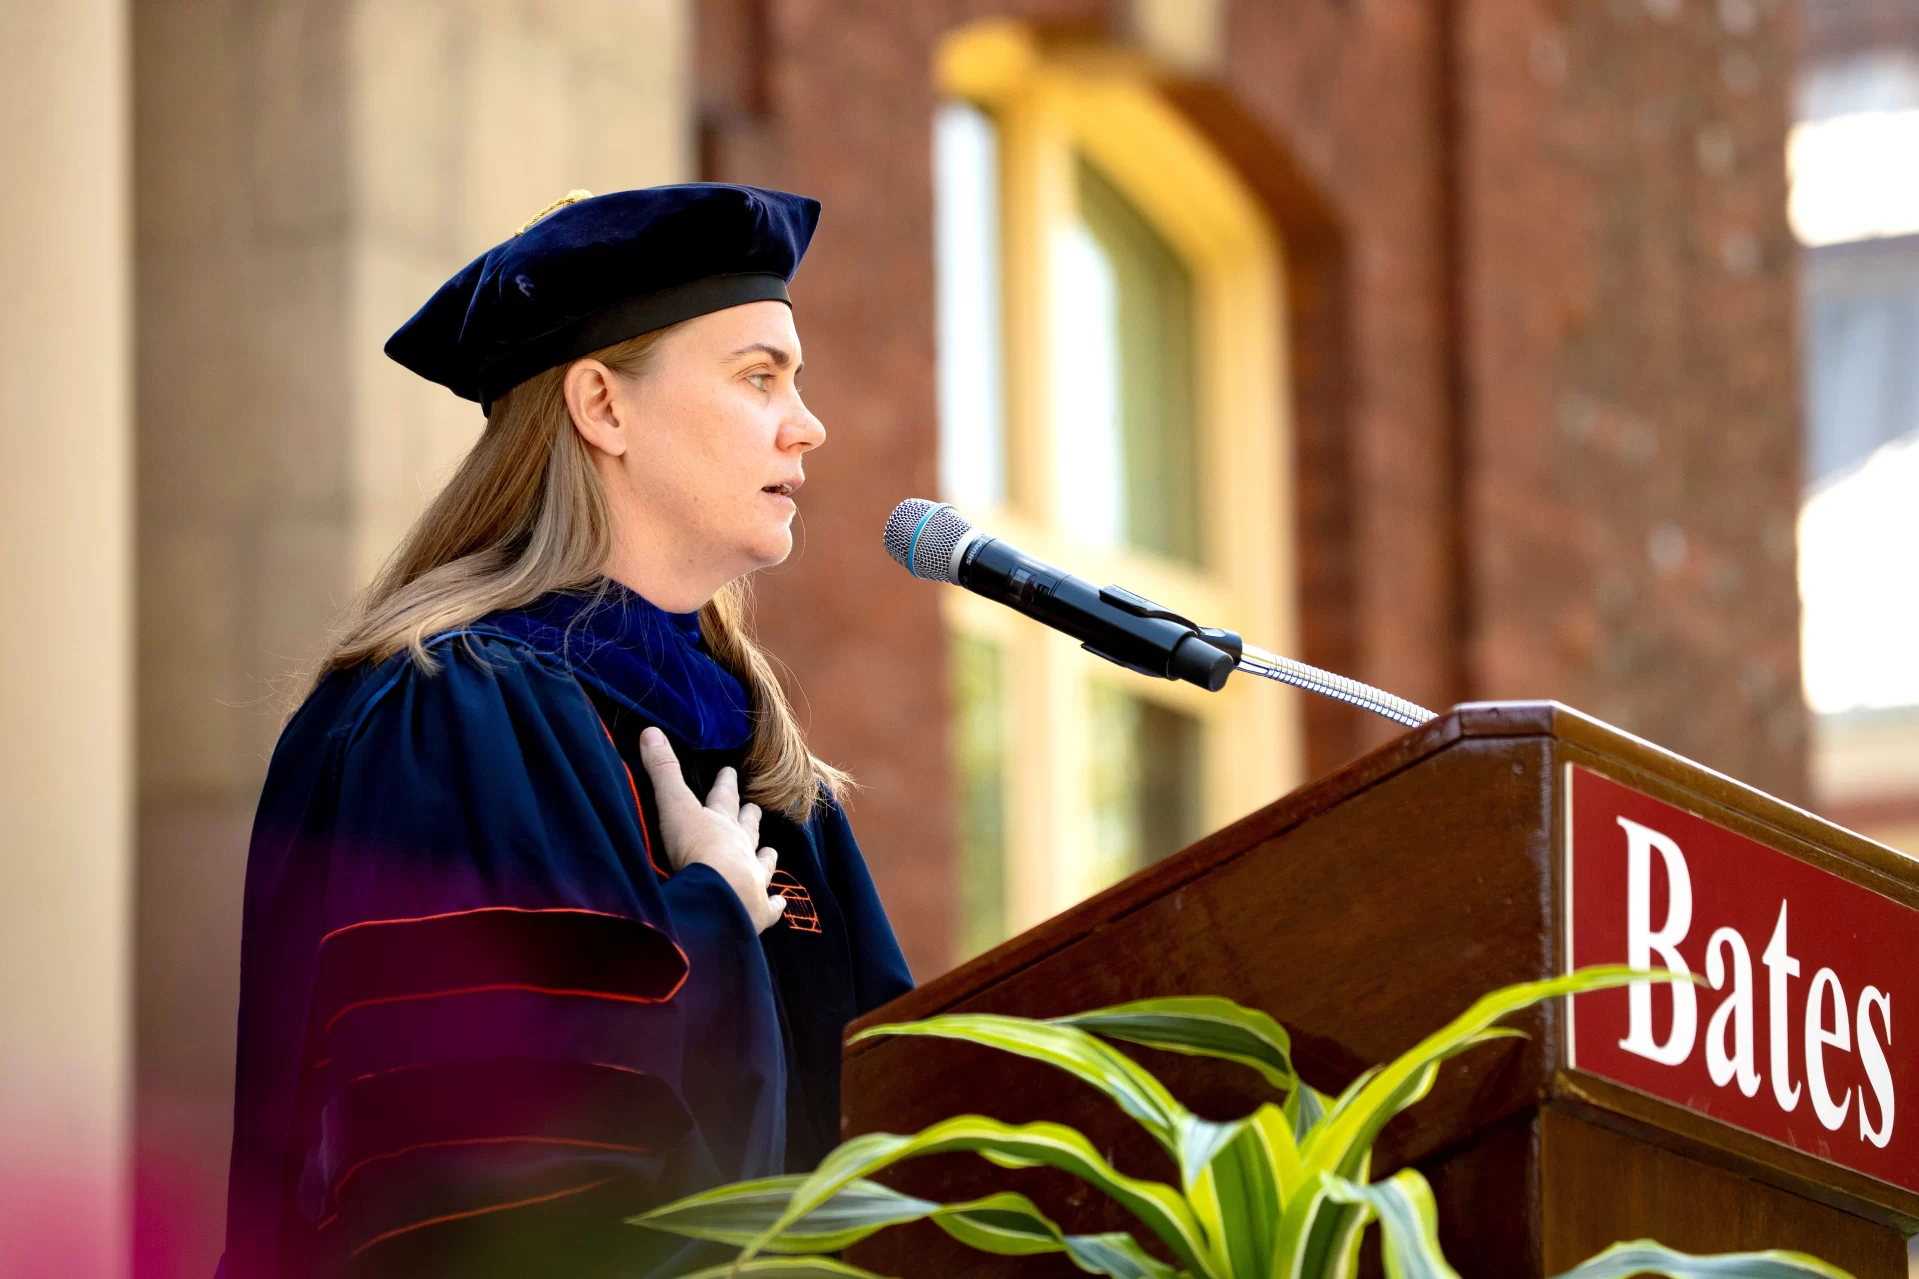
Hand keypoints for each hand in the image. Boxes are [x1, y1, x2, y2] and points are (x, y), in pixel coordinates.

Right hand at [636, 726, 786, 933]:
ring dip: (765, 856)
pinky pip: (771, 907)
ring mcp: (753, 880)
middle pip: (748, 828)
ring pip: (763, 863)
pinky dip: (775, 904)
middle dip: (750, 816)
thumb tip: (650, 730)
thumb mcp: (674, 806)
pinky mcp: (758, 911)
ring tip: (771, 851)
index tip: (730, 772)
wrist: (719, 895)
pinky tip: (779, 903)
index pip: (723, 798)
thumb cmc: (695, 849)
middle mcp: (742, 848)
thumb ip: (662, 771)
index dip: (725, 784)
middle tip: (755, 807)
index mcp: (722, 824)